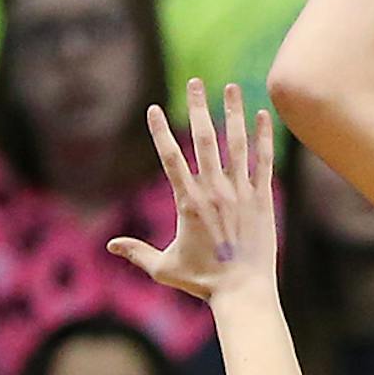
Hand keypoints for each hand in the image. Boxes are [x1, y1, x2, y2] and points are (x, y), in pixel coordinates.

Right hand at [108, 78, 278, 300]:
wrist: (243, 292)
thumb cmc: (203, 283)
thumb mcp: (164, 267)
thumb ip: (137, 253)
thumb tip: (110, 246)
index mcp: (188, 203)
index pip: (170, 159)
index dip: (160, 132)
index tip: (154, 109)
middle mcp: (214, 192)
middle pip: (203, 140)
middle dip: (198, 108)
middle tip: (195, 82)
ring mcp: (241, 193)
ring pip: (236, 145)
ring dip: (233, 113)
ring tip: (232, 87)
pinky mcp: (262, 199)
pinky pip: (263, 162)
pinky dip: (263, 138)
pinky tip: (262, 115)